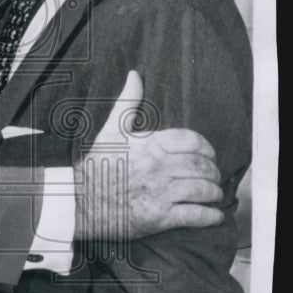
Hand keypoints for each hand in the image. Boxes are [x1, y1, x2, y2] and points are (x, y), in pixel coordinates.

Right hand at [73, 71, 223, 241]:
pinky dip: (210, 216)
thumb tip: (135, 75)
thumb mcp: (110, 131)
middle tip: (214, 175)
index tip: (209, 153)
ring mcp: (160, 194)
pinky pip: (195, 216)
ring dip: (214, 193)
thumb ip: (128, 102)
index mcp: (150, 145)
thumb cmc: (95, 166)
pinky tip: (214, 215)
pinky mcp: (159, 218)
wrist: (78, 203)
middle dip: (213, 171)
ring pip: (202, 190)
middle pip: (200, 166)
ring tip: (214, 194)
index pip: (192, 141)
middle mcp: (158, 168)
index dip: (206, 147)